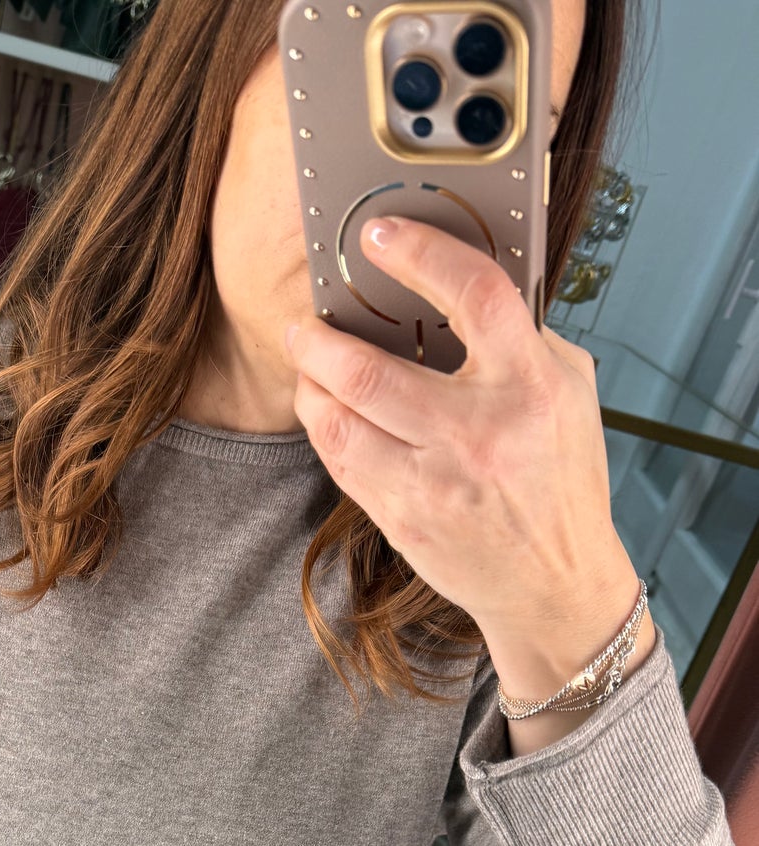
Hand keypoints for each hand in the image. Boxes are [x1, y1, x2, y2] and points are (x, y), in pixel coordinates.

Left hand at [284, 213, 644, 701]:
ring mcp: (435, 480)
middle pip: (370, 372)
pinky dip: (322, 426)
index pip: (473, 295)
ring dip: (309, 384)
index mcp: (530, 384)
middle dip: (320, 339)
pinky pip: (340, 460)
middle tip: (305, 322)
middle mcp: (479, 431)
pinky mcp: (403, 517)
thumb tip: (454, 287)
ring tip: (306, 364)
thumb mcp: (568, 392)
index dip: (421, 254)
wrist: (552, 582)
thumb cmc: (560, 480)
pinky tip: (322, 409)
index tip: (380, 235)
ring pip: (340, 420)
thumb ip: (520, 338)